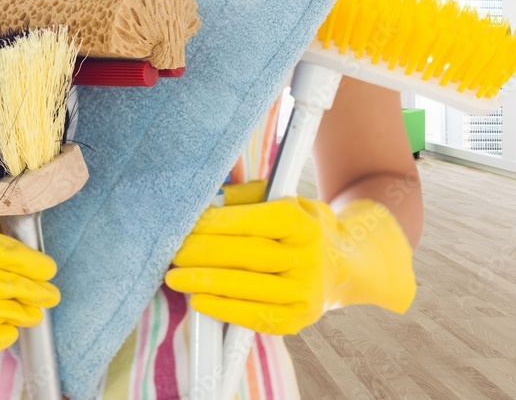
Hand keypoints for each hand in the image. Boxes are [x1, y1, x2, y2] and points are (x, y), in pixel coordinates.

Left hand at [165, 183, 414, 334]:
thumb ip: (245, 196)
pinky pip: (256, 317)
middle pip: (248, 255)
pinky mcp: (299, 318)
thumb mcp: (282, 199)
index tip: (188, 224)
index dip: (218, 223)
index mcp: (303, 222)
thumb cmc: (300, 227)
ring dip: (206, 283)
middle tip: (173, 252)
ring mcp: (306, 291)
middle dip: (204, 253)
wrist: (343, 264)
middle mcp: (309, 258)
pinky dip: (224, 310)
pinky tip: (200, 302)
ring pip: (248, 287)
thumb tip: (210, 198)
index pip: (255, 221)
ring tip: (175, 278)